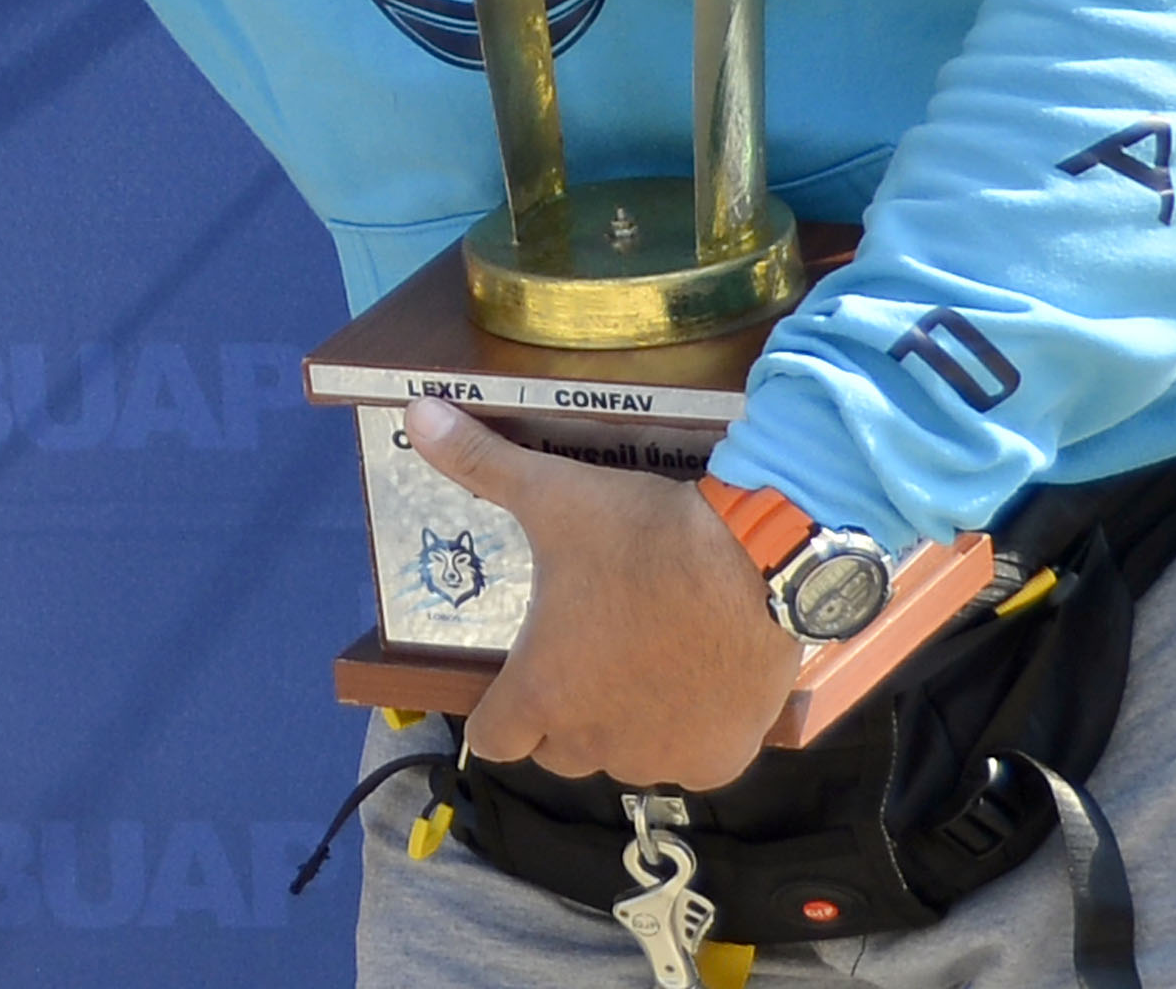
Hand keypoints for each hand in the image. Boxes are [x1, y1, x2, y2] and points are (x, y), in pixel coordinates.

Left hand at [406, 399, 801, 788]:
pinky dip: (688, 734)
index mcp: (541, 692)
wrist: (759, 562)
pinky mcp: (720, 761)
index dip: (499, 712)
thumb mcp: (553, 495)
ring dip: (624, 726)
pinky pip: (687, 761)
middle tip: (587, 654)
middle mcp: (594, 742)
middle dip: (562, 714)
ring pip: (623, 759)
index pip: (491, 740)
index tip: (519, 677)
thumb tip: (416, 413)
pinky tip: (697, 682)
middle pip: (556, 751)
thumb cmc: (644, 537)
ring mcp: (661, 757)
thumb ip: (479, 463)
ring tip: (645, 661)